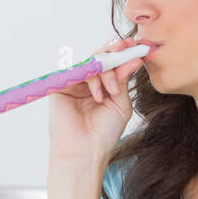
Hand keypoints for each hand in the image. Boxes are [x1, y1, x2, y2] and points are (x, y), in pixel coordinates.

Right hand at [47, 35, 145, 164]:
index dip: (122, 52)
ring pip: (91, 62)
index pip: (112, 62)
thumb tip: (135, 57)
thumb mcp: (121, 103)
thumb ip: (124, 80)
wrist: (86, 152)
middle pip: (100, 56)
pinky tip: (99, 94)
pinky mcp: (60, 87)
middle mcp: (87, 82)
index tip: (137, 46)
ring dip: (106, 71)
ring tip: (112, 92)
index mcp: (102, 86)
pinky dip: (91, 77)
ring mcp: (73, 83)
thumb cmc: (104, 133)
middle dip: (115, 52)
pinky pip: (77, 70)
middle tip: (127, 49)